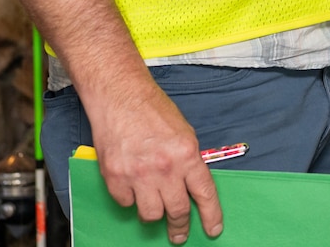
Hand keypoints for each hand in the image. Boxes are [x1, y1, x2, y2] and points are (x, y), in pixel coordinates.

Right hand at [89, 77, 222, 243]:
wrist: (120, 96)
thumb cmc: (152, 110)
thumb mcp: (184, 133)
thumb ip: (189, 161)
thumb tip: (192, 186)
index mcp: (187, 154)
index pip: (205, 193)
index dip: (211, 216)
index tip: (213, 230)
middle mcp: (165, 167)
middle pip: (177, 211)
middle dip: (180, 226)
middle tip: (179, 233)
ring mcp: (139, 174)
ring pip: (151, 215)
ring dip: (153, 214)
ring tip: (153, 206)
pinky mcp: (115, 177)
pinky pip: (126, 204)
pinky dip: (129, 199)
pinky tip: (132, 187)